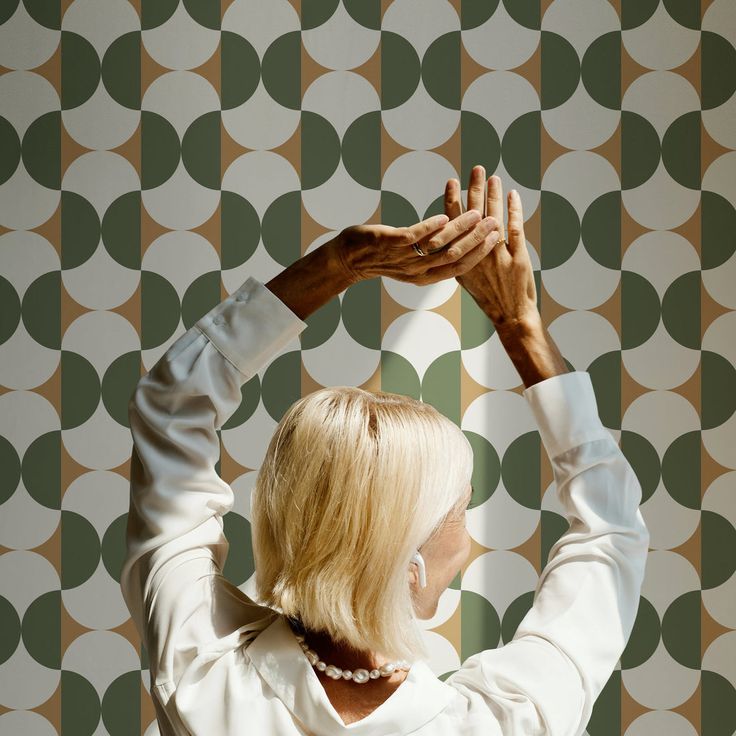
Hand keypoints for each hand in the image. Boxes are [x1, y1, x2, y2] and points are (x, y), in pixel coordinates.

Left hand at [332, 209, 500, 285]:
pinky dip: (431, 225)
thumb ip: (431, 256)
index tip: (497, 239)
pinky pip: (415, 235)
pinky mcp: (391, 243)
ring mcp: (404, 258)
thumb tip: (453, 246)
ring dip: (459, 229)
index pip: (459, 268)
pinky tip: (444, 214)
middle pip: (454, 257)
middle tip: (493, 222)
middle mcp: (416, 271)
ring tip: (476, 214)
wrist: (348, 259)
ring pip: (438, 245)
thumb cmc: (381, 257)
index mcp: (424, 277)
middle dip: (476, 240)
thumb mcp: (410, 262)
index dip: (479, 254)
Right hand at [444, 167, 538, 331]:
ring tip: (493, 177)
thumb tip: (454, 233)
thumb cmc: (488, 297)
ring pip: (494, 218)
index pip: (452, 223)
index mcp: (459, 258)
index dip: (451, 200)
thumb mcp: (467, 278)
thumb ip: (461, 254)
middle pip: (474, 215)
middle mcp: (476, 255)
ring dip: (494, 195)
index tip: (451, 181)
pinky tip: (512, 195)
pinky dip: (514, 210)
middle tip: (477, 169)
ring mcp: (497, 256)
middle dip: (475, 189)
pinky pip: (515, 229)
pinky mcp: (517, 258)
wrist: (510, 316)